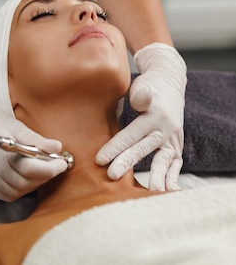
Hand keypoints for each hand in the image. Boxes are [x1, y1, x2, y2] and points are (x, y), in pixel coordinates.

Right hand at [0, 78, 66, 200]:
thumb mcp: (12, 122)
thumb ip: (35, 139)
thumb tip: (57, 147)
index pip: (29, 169)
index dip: (49, 167)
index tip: (62, 162)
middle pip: (24, 183)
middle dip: (44, 175)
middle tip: (56, 164)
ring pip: (15, 192)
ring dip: (33, 183)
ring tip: (42, 169)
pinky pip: (4, 193)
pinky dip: (19, 188)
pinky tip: (25, 176)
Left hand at [95, 43, 186, 190]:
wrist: (170, 84)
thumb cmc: (150, 86)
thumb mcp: (144, 85)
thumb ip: (140, 94)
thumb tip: (138, 101)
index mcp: (154, 114)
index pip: (131, 134)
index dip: (115, 147)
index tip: (99, 160)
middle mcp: (165, 128)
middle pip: (143, 148)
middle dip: (126, 163)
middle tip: (112, 175)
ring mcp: (173, 139)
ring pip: (162, 160)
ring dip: (154, 177)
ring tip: (147, 192)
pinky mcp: (177, 146)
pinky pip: (176, 164)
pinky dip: (172, 178)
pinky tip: (167, 192)